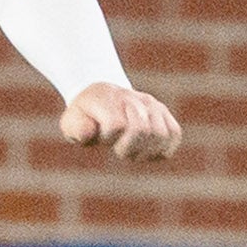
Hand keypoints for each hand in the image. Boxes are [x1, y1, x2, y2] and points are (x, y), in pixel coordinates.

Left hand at [60, 82, 179, 162]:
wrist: (102, 96)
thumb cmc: (85, 115)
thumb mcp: (71, 122)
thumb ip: (77, 128)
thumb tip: (88, 133)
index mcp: (107, 98)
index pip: (116, 125)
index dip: (108, 138)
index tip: (101, 138)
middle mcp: (133, 98)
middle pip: (141, 130)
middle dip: (127, 148)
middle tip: (119, 148)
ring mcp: (151, 105)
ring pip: (161, 134)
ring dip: (145, 150)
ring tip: (133, 150)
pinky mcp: (164, 114)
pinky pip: (174, 134)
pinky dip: (163, 148)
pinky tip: (147, 150)